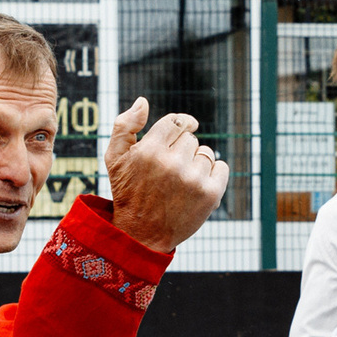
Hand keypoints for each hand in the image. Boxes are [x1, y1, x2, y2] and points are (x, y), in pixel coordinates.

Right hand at [105, 99, 226, 250]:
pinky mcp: (210, 194)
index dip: (180, 125)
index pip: (176, 122)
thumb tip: (143, 101)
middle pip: (191, 138)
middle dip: (182, 150)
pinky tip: (197, 186)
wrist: (141, 235)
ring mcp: (193, 179)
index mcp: (148, 151)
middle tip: (169, 171)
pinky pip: (222, 167)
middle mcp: (171, 163)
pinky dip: (214, 174)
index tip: (186, 127)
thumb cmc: (128, 193)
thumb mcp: (114, 159)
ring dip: (197, 163)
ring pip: (206, 153)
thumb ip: (124, 126)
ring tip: (181, 182)